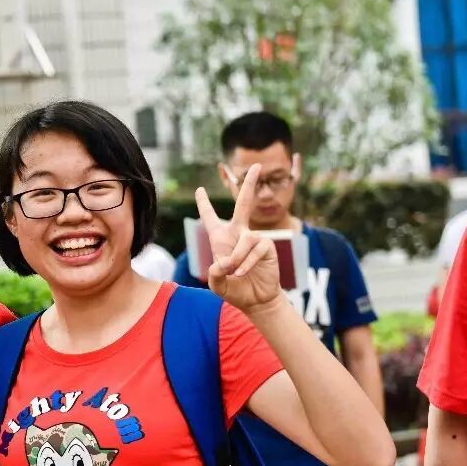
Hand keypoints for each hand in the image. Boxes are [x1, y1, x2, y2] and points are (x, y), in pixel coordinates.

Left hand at [195, 164, 280, 312]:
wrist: (255, 300)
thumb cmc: (234, 289)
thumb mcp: (217, 284)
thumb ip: (214, 274)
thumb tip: (223, 262)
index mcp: (220, 239)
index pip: (210, 218)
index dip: (204, 204)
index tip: (200, 189)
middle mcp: (238, 233)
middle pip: (243, 204)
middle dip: (248, 185)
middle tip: (255, 165)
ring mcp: (254, 239)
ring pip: (245, 240)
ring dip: (237, 258)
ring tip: (234, 272)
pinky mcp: (267, 246)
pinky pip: (255, 249)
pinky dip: (246, 263)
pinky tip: (242, 273)